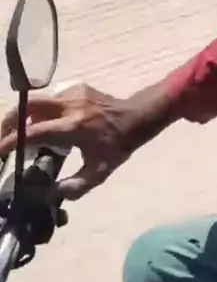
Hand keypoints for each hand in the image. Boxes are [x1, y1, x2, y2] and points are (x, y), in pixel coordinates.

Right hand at [0, 83, 144, 199]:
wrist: (136, 117)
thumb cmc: (117, 146)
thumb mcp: (99, 173)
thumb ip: (74, 187)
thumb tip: (49, 194)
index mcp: (73, 128)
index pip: (34, 132)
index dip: (13, 141)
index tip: (0, 150)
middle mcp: (69, 106)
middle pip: (28, 106)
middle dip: (9, 121)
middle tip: (2, 139)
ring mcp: (72, 93)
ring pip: (38, 100)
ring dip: (23, 116)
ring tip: (17, 134)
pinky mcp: (75, 87)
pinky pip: (50, 99)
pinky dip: (40, 111)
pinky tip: (41, 125)